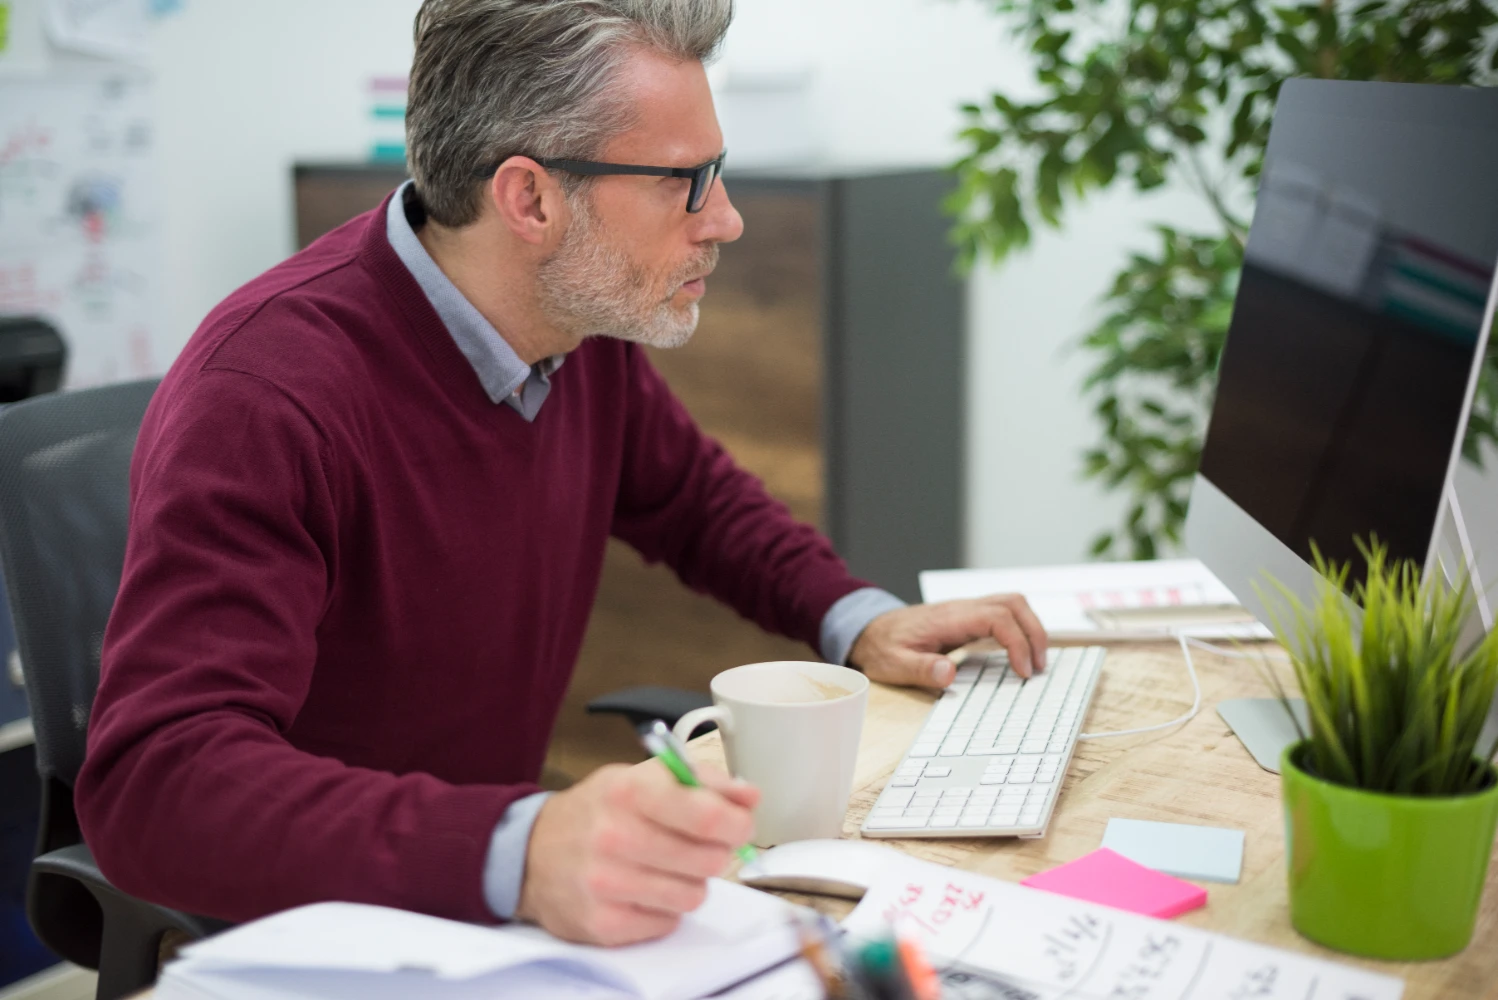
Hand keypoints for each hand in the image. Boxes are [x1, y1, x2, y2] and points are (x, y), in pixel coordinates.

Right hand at [515, 759, 757, 945]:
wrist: (532, 852)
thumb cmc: (597, 811)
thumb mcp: (642, 777)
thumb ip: (702, 781)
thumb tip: (749, 796)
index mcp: (629, 791)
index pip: (708, 816)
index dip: (736, 823)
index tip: (738, 824)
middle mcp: (614, 837)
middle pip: (708, 860)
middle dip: (713, 853)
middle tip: (697, 846)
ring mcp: (606, 884)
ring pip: (693, 896)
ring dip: (689, 883)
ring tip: (665, 868)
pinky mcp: (603, 923)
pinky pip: (668, 923)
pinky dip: (664, 909)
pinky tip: (643, 889)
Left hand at [848, 595, 1047, 688]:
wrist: (869, 630)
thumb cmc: (882, 647)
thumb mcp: (894, 664)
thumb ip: (920, 669)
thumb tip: (947, 674)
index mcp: (948, 618)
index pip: (997, 618)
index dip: (1017, 642)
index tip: (1023, 671)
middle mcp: (961, 608)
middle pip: (1013, 603)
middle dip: (1034, 632)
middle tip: (1038, 667)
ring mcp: (966, 610)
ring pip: (1011, 603)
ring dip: (1030, 628)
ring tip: (1035, 662)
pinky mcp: (968, 617)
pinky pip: (1003, 613)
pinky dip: (1019, 629)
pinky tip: (1020, 654)